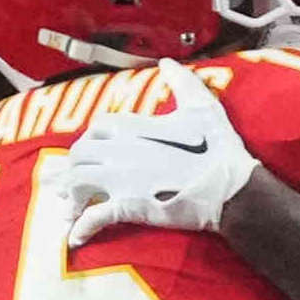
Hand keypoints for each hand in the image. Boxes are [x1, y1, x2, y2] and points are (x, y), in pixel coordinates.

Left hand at [50, 65, 255, 240]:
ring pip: (77, 183)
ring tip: (68, 210)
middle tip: (73, 183)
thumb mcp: (202, 106)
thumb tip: (168, 62)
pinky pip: (94, 217)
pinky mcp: (129, 207)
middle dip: (72, 168)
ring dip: (70, 196)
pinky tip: (74, 238)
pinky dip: (81, 228)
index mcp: (134, 127)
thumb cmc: (218, 147)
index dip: (91, 140)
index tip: (94, 152)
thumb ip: (182, 82)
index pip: (96, 128)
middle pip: (78, 154)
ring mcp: (121, 180)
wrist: (230, 187)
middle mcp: (120, 151)